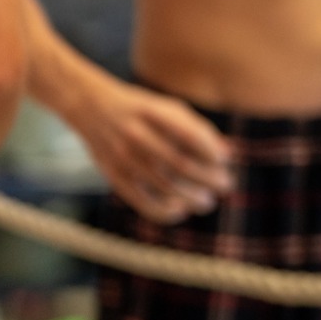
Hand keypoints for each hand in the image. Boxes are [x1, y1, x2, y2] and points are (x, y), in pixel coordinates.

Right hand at [67, 75, 233, 223]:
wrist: (93, 107)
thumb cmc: (143, 110)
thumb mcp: (169, 108)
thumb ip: (198, 129)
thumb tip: (228, 154)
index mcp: (155, 112)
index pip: (190, 135)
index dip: (210, 151)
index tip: (225, 161)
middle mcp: (137, 134)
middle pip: (179, 163)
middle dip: (207, 178)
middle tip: (225, 186)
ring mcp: (123, 156)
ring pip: (161, 184)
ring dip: (189, 197)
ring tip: (207, 202)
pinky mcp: (113, 174)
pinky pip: (139, 199)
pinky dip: (161, 210)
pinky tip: (180, 212)